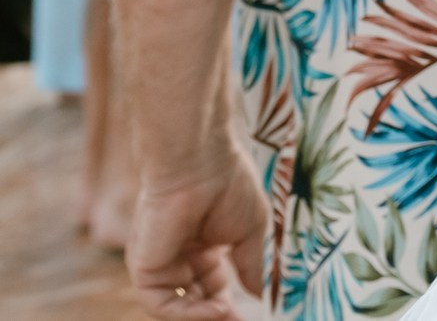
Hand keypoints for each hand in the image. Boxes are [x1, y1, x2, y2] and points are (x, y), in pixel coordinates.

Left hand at [126, 154, 266, 320]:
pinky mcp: (144, 267)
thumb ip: (250, 266)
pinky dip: (187, 314)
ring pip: (177, 307)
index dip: (229, 302)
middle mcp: (177, 256)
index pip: (211, 285)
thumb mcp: (250, 232)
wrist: (201, 163)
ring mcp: (159, 262)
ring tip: (229, 317)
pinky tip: (216, 309)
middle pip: (193, 300)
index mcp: (201, 244)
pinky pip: (161, 304)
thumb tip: (261, 294)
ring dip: (203, 317)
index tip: (250, 316)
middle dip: (216, 315)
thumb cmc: (228, 186)